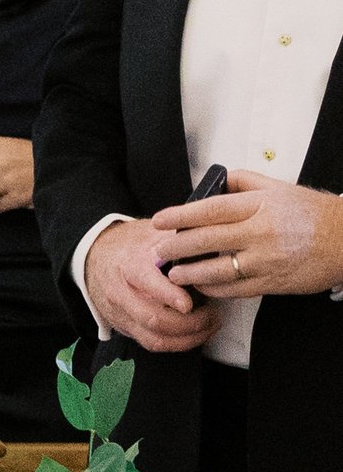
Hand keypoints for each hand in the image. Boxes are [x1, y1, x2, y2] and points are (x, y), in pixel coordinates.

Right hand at [83, 218, 218, 355]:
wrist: (96, 257)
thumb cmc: (130, 245)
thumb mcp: (150, 233)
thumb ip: (176, 238)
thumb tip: (206, 240)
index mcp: (128, 265)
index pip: (146, 282)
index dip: (169, 295)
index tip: (189, 303)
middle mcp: (121, 293)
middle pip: (153, 318)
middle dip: (189, 323)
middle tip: (211, 315)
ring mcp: (121, 314)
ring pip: (154, 338)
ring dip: (187, 338)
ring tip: (209, 326)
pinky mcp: (125, 327)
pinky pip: (152, 344)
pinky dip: (178, 344)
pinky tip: (195, 335)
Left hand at [156, 171, 342, 303]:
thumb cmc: (313, 214)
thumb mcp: (279, 188)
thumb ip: (245, 183)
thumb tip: (215, 184)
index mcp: (260, 205)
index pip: (211, 209)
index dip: (181, 215)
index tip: (160, 220)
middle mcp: (260, 232)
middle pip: (207, 240)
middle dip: (177, 246)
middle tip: (158, 250)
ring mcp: (265, 260)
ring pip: (217, 269)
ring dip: (190, 272)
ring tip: (173, 272)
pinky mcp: (271, 282)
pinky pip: (234, 288)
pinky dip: (214, 288)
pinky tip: (202, 285)